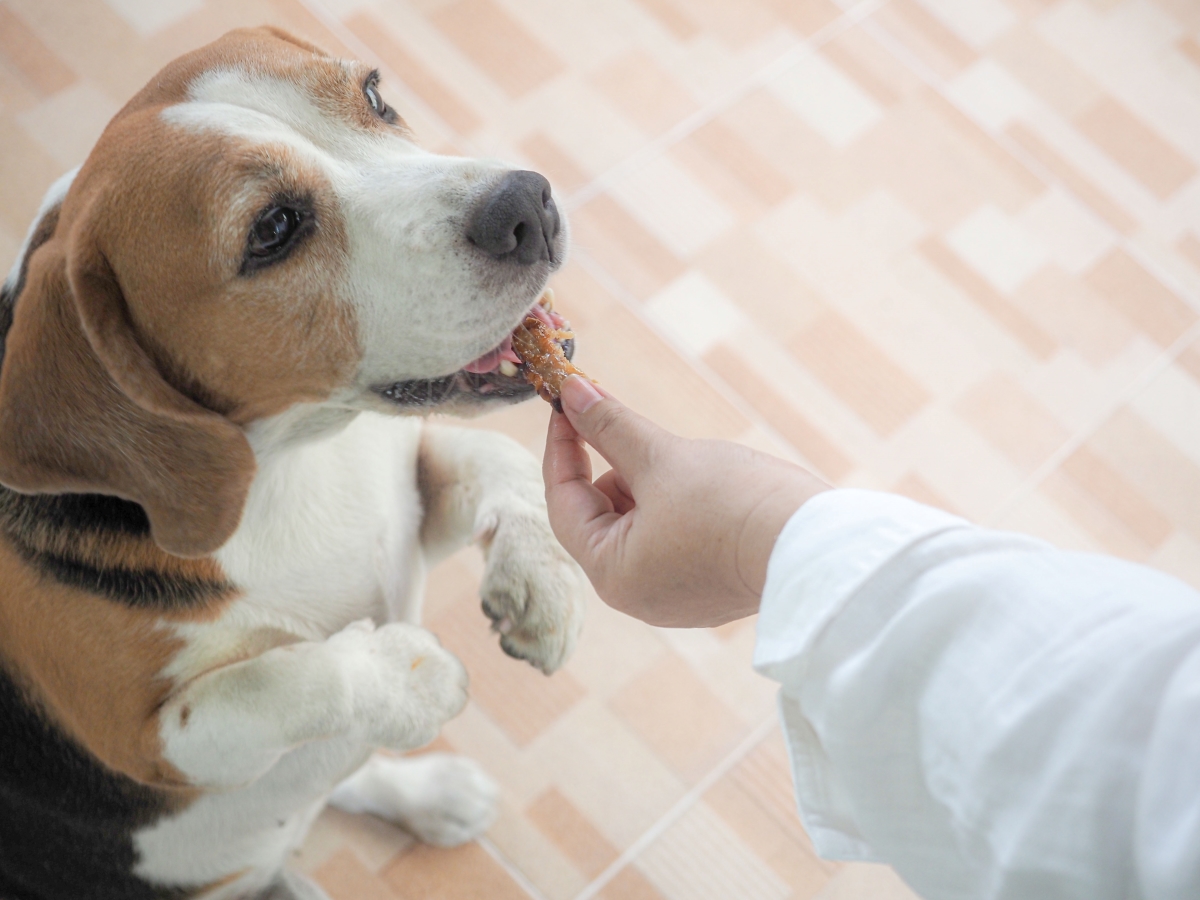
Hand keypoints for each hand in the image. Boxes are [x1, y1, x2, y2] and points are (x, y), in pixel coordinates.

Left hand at [543, 377, 828, 626]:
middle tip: (629, 424)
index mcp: (613, 574)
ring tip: (684, 463)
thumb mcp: (663, 456)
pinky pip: (672, 541)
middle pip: (600, 517)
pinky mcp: (709, 590)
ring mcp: (675, 597)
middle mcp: (637, 596)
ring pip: (638, 527)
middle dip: (612, 467)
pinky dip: (675, 507)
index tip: (568, 403)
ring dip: (647, 484)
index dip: (562, 447)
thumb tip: (571, 391)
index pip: (563, 503)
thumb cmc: (735, 504)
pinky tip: (707, 486)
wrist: (819, 547)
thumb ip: (610, 426)